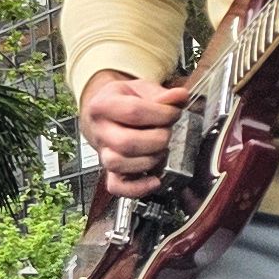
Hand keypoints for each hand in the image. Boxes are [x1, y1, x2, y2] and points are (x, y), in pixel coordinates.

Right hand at [82, 68, 187, 197]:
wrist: (105, 113)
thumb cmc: (124, 101)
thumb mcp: (141, 89)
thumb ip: (161, 94)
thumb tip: (179, 96)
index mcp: (102, 106)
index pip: (133, 112)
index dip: (161, 114)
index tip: (173, 113)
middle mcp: (100, 131)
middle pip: (126, 142)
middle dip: (157, 139)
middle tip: (166, 132)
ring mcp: (103, 153)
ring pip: (120, 164)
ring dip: (149, 160)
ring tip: (160, 150)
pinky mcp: (110, 171)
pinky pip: (117, 186)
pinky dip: (138, 188)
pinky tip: (154, 180)